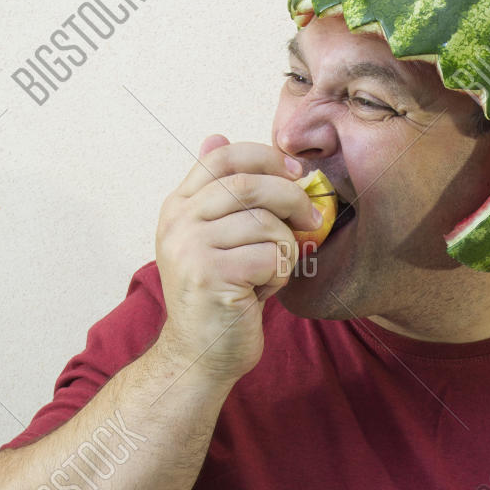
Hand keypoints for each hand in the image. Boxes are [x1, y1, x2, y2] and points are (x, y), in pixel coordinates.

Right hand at [153, 135, 322, 382]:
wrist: (200, 354)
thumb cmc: (218, 296)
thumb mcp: (214, 239)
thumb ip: (219, 195)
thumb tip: (216, 135)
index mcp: (178, 207)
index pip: (222, 157)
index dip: (266, 157)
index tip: (295, 173)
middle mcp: (178, 223)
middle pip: (247, 183)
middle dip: (290, 197)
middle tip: (311, 218)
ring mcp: (190, 249)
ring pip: (264, 222)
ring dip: (285, 247)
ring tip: (276, 268)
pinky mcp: (210, 277)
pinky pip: (268, 257)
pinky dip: (280, 273)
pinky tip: (266, 289)